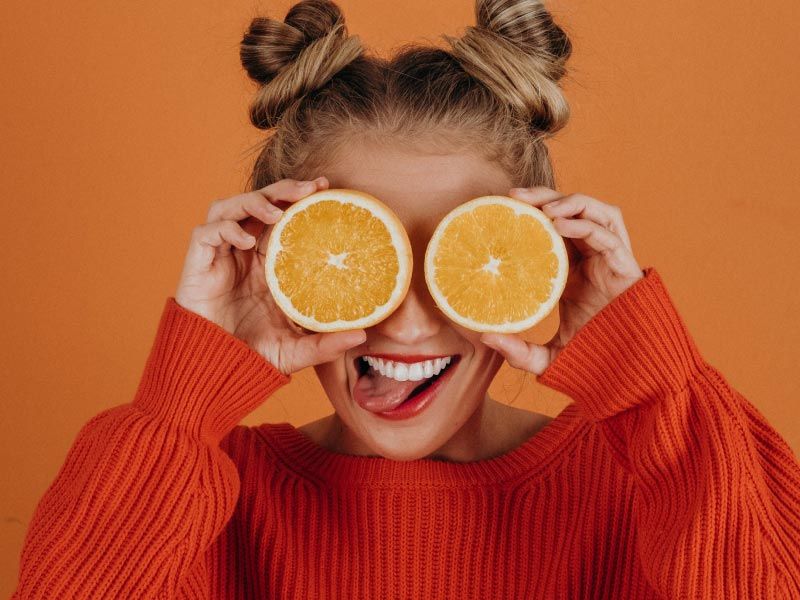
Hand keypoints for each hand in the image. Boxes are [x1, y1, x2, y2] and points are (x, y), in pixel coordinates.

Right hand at [174, 177, 365, 374]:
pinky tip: (247, 242)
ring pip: (231, 207)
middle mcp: (245, 253)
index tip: (326, 188)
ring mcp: (221, 255)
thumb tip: (363, 335)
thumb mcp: (297, 349)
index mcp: (269, 263)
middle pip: (260, 203)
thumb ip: (326, 343)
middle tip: (311, 188)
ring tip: (278, 213)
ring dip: (254, 202)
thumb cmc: (253, 356)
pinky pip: (207, 233)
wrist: (215, 370)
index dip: (300, 198)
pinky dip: (226, 229)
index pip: (284, 217)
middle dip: (283, 189)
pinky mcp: (198, 263)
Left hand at [480, 187, 644, 374]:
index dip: (531, 213)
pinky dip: (584, 224)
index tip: (502, 208)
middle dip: (544, 196)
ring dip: (569, 201)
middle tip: (514, 196)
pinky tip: (560, 225)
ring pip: (595, 212)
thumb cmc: (591, 358)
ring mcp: (610, 260)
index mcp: (572, 269)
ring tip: (542, 208)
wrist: (628, 372)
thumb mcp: (547, 356)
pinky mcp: (626, 266)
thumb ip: (518, 351)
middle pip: (571, 210)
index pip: (552, 227)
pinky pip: (607, 234)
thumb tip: (485, 338)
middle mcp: (591, 258)